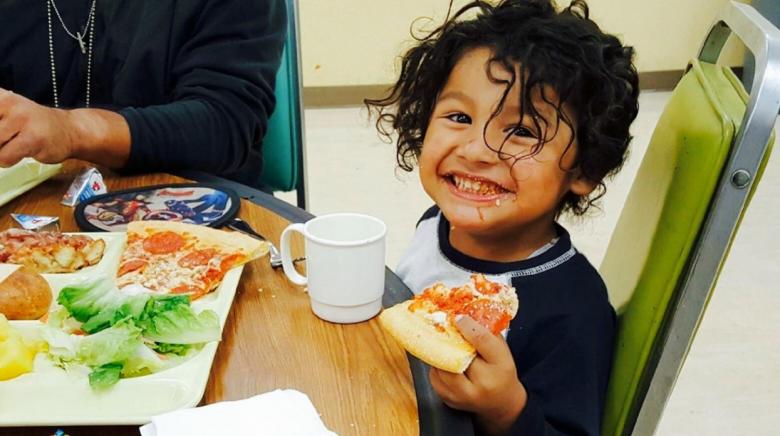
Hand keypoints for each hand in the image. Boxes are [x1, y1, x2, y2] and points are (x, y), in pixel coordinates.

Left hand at [0, 88, 76, 166]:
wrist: (69, 130)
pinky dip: (6, 160)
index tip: (1, 134)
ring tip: (10, 146)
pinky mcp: (32, 138)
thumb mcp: (5, 112)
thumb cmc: (31, 124)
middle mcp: (7, 103)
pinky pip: (4, 157)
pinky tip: (18, 153)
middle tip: (4, 140)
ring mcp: (20, 119)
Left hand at [429, 316, 526, 434]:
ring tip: (440, 341)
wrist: (500, 402)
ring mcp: (464, 395)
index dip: (467, 326)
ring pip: (441, 367)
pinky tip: (442, 359)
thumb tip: (464, 313)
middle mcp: (482, 384)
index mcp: (500, 366)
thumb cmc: (501, 372)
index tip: (458, 317)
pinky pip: (434, 377)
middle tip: (442, 326)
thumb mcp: (502, 351)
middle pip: (457, 355)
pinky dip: (436, 365)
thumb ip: (486, 333)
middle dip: (448, 339)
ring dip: (439, 352)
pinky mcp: (449, 400)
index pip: (482, 341)